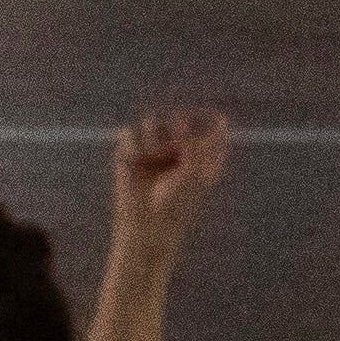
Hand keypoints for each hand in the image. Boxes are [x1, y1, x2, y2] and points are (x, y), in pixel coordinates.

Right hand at [111, 104, 234, 245]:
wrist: (148, 225)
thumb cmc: (177, 203)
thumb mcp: (195, 171)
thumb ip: (193, 141)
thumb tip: (179, 117)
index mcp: (203, 151)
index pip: (211, 122)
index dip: (207, 117)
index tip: (202, 117)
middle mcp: (180, 146)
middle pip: (179, 116)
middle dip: (176, 129)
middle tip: (175, 151)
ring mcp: (154, 148)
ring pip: (151, 120)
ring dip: (152, 138)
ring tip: (153, 158)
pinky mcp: (131, 152)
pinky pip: (128, 132)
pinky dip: (131, 145)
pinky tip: (135, 160)